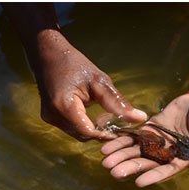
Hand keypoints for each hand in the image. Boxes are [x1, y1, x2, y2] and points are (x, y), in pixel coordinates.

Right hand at [29, 29, 146, 141]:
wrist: (47, 54)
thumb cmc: (74, 64)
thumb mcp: (99, 81)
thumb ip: (118, 102)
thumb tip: (141, 118)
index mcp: (64, 106)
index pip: (88, 132)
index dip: (105, 134)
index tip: (121, 131)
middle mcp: (53, 115)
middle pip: (83, 135)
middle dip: (100, 133)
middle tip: (118, 126)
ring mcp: (49, 118)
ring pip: (77, 133)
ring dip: (92, 130)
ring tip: (107, 120)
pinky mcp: (49, 117)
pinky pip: (71, 127)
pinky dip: (83, 125)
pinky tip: (94, 116)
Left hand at [101, 90, 188, 185]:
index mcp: (188, 157)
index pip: (169, 170)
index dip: (154, 175)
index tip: (139, 181)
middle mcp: (172, 153)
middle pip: (148, 163)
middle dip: (131, 166)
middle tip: (113, 171)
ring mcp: (162, 141)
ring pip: (139, 151)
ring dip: (122, 155)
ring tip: (104, 160)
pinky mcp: (154, 128)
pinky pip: (136, 136)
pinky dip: (122, 140)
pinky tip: (107, 144)